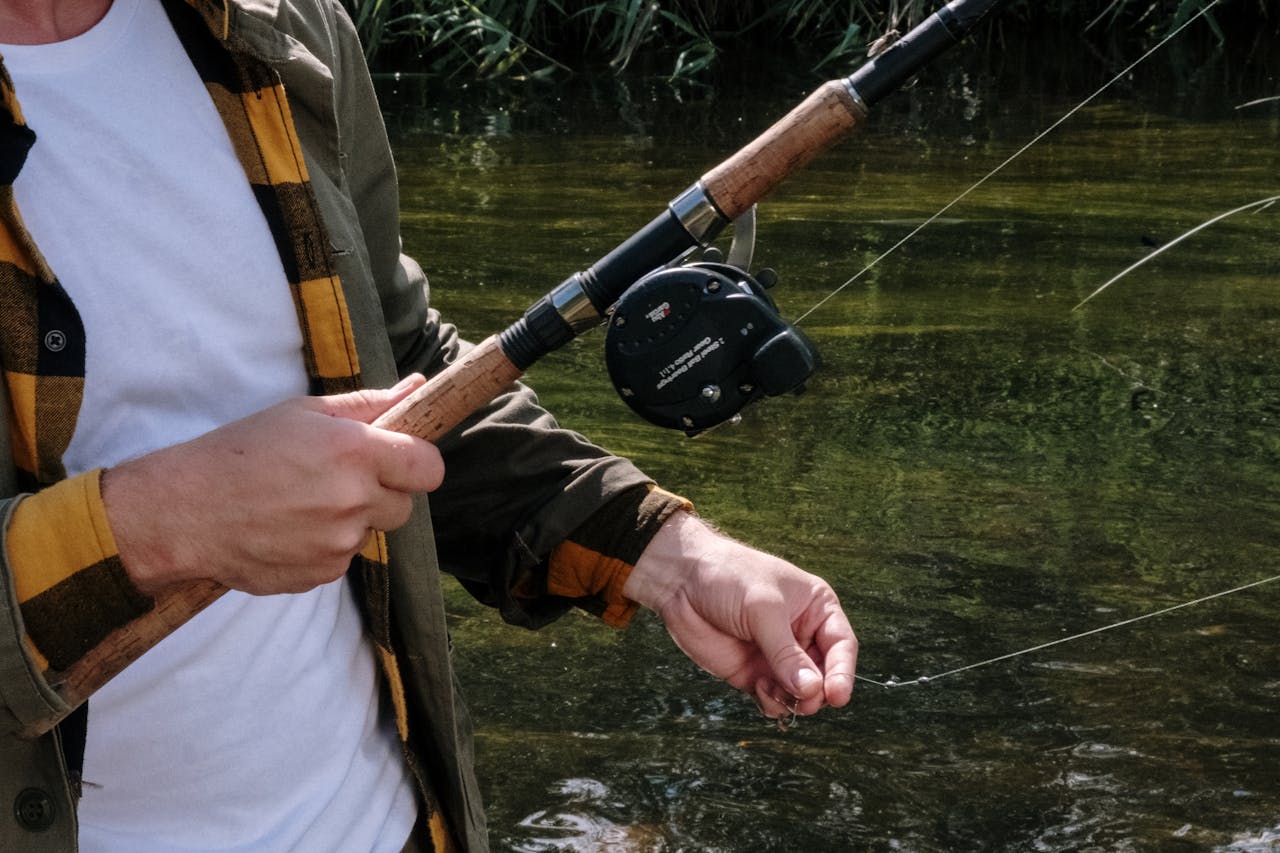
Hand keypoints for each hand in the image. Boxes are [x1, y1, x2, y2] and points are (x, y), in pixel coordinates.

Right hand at [103, 375, 444, 595]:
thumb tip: (417, 388)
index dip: (418, 464)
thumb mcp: (303, 413)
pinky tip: (287, 529)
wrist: (182, 511)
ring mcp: (338, 543)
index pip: (429, 469)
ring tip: (302, 503)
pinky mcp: (322, 574)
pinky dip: (324, 547)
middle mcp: (353, 500)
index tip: (401, 461)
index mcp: (355, 452)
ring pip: (370, 533)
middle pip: (404, 506)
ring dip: (350, 521)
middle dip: (381, 493)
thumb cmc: (240, 451)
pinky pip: (342, 559)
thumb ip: (369, 404)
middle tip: (337, 480)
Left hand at [624, 511, 856, 721]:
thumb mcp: (762, 609)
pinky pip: (773, 700)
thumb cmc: (729, 577)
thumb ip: (786, 653)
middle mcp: (801, 635)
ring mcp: (776, 657)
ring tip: (772, 690)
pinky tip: (758, 689)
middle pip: (824, 676)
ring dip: (792, 701)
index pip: (841, 646)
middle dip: (816, 693)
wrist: (681, 579)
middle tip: (803, 700)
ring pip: (800, 694)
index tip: (837, 697)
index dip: (843, 673)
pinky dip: (772, 703)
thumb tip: (811, 690)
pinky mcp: (752, 674)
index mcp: (816, 608)